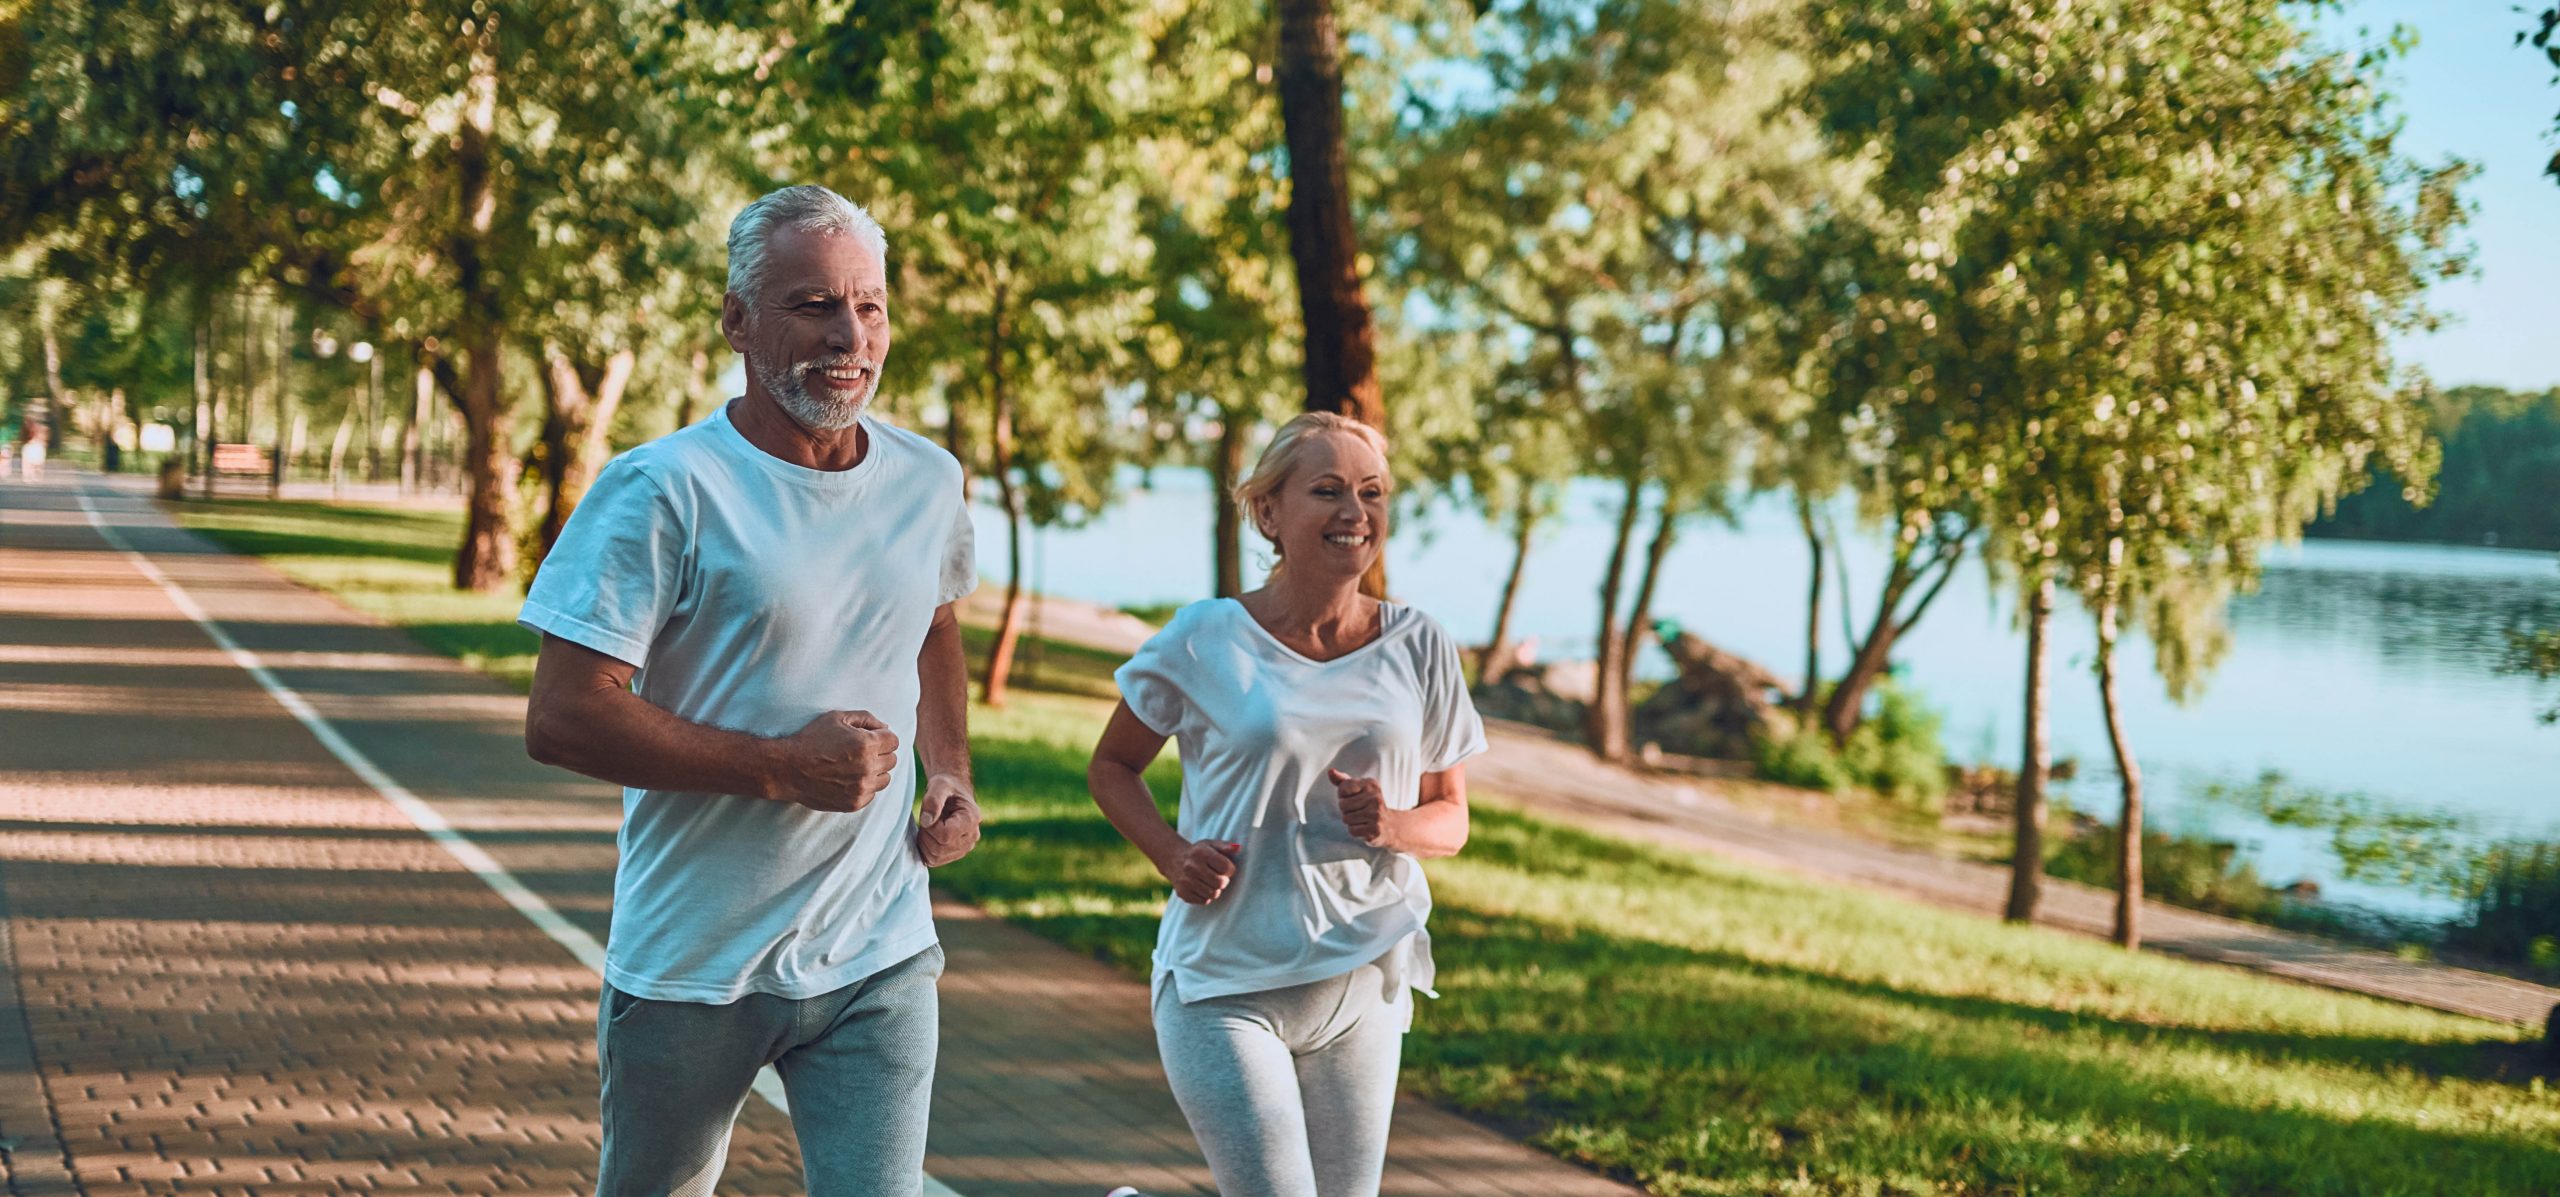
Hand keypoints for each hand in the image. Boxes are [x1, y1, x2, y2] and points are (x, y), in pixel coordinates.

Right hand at [769, 710, 900, 811]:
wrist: (787, 769)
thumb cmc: (811, 739)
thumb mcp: (837, 718)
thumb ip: (866, 719)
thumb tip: (885, 729)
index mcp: (866, 744)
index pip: (893, 741)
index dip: (881, 738)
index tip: (869, 739)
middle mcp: (867, 767)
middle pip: (892, 760)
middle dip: (879, 753)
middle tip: (859, 752)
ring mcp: (861, 787)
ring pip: (885, 779)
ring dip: (875, 771)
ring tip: (855, 766)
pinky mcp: (854, 803)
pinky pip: (872, 794)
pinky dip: (864, 787)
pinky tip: (847, 779)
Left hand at [915, 772, 980, 866]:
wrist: (952, 792)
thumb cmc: (946, 786)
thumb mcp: (939, 785)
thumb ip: (933, 800)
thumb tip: (926, 822)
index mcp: (971, 819)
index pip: (945, 836)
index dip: (931, 828)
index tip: (929, 815)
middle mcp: (971, 837)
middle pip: (939, 849)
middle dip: (926, 835)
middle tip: (928, 819)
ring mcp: (964, 848)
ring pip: (935, 857)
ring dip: (925, 842)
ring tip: (930, 826)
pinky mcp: (955, 854)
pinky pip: (934, 860)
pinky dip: (925, 849)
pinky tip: (929, 835)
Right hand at [1170, 839, 1240, 904]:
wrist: (1173, 859)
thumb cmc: (1198, 852)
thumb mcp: (1211, 845)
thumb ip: (1226, 846)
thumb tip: (1238, 848)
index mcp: (1201, 853)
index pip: (1226, 867)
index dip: (1230, 869)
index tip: (1225, 867)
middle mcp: (1191, 867)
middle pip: (1220, 883)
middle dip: (1224, 881)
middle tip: (1219, 876)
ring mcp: (1185, 881)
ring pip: (1213, 894)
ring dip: (1215, 889)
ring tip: (1210, 882)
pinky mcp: (1182, 893)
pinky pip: (1204, 901)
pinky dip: (1206, 896)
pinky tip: (1202, 887)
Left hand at [1329, 768, 1391, 847]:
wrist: (1389, 825)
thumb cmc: (1368, 803)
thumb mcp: (1357, 788)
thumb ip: (1342, 780)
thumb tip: (1331, 771)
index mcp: (1371, 784)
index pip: (1343, 788)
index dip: (1342, 795)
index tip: (1353, 797)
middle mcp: (1376, 797)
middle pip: (1342, 805)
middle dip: (1346, 809)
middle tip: (1358, 810)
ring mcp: (1377, 814)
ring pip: (1346, 818)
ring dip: (1350, 820)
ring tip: (1362, 818)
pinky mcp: (1375, 829)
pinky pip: (1352, 830)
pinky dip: (1355, 830)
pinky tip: (1364, 827)